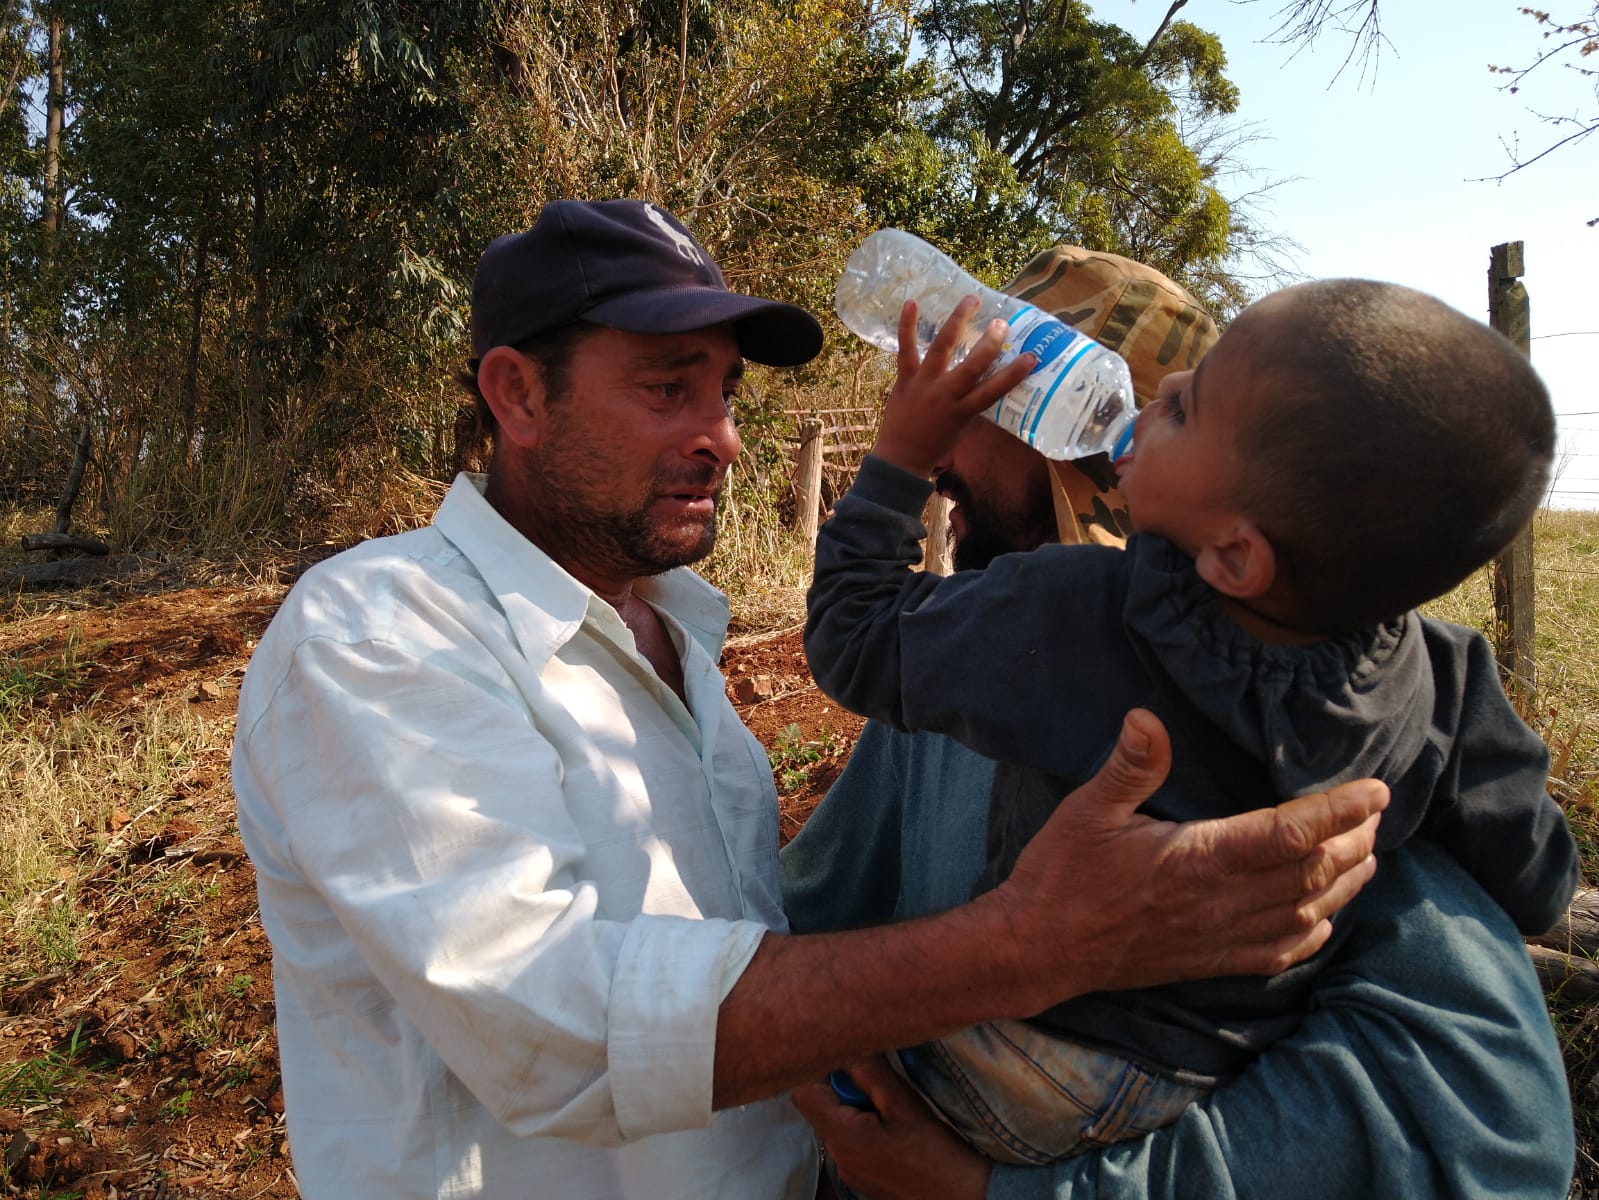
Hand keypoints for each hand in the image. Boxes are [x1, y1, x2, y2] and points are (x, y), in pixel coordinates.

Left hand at [793, 1057, 990, 1199]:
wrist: (961, 1195)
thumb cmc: (936, 1152)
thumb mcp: (904, 1104)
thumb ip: (871, 1073)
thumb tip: (850, 1045)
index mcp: (842, 1137)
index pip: (803, 1093)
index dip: (820, 1069)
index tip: (847, 1060)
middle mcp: (838, 1156)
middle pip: (821, 1107)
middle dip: (844, 1088)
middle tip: (877, 1086)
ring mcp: (848, 1170)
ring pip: (838, 1123)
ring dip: (856, 1108)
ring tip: (890, 1108)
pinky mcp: (862, 1175)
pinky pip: (851, 1141)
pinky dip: (865, 1127)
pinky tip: (893, 1128)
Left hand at [871, 297, 1035, 476]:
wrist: (899, 460)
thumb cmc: (935, 445)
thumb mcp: (962, 428)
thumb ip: (973, 404)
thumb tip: (991, 379)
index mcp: (963, 412)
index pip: (993, 391)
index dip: (1013, 374)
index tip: (1031, 356)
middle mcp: (945, 396)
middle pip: (971, 367)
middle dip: (989, 344)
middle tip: (1002, 323)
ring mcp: (923, 385)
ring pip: (942, 348)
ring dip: (957, 321)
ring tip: (971, 299)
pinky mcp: (904, 378)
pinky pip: (906, 348)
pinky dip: (907, 325)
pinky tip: (912, 302)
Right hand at [985, 708, 1385, 1012]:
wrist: (1036, 949)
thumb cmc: (1060, 875)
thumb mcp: (1086, 810)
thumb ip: (1129, 766)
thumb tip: (1146, 717)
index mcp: (1197, 858)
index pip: (1288, 832)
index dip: (1338, 811)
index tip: (1376, 791)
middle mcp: (1219, 902)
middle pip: (1311, 872)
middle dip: (1353, 841)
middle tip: (1376, 814)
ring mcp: (1218, 937)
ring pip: (1304, 912)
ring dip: (1344, 884)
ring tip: (1367, 856)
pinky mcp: (1208, 962)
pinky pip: (1277, 953)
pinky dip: (1311, 934)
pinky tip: (1322, 918)